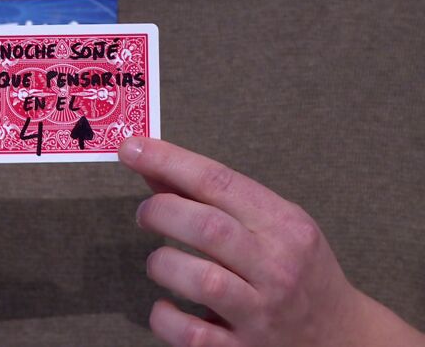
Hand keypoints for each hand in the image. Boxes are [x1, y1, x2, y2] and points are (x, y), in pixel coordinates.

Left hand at [118, 137, 421, 346]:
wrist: (342, 337)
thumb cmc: (298, 272)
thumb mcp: (273, 224)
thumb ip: (216, 199)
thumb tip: (156, 169)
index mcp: (283, 225)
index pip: (219, 181)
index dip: (169, 161)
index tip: (133, 147)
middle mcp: (276, 267)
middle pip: (207, 227)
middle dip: (161, 211)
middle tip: (145, 214)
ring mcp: (261, 313)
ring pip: (199, 279)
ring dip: (162, 264)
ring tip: (161, 262)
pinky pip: (191, 334)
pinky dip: (165, 317)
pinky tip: (167, 306)